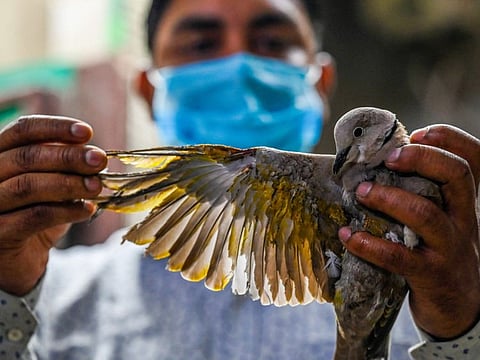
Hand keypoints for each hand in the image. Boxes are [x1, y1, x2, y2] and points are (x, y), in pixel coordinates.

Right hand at [0, 116, 106, 295]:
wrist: (18, 258)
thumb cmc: (35, 212)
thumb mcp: (51, 182)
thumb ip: (64, 166)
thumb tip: (93, 154)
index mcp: (0, 154)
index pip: (22, 130)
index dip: (55, 128)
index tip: (87, 132)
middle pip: (26, 157)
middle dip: (68, 157)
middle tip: (99, 160)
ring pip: (28, 186)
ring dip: (69, 183)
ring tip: (96, 186)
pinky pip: (34, 217)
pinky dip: (65, 211)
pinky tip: (86, 209)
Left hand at [339, 124, 479, 338]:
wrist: (460, 308)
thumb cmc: (439, 254)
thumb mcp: (441, 222)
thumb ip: (422, 196)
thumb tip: (375, 169)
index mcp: (465, 203)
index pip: (474, 161)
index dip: (451, 140)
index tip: (418, 132)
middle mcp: (464, 220)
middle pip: (457, 176)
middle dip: (422, 158)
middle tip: (390, 157)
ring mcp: (450, 248)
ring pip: (425, 214)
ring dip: (388, 198)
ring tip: (361, 192)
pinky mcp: (431, 275)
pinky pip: (399, 257)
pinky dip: (370, 244)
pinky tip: (348, 236)